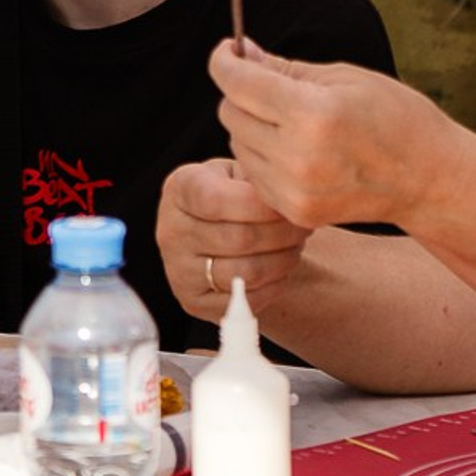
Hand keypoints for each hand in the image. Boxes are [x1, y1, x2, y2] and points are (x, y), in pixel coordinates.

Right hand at [158, 156, 309, 319]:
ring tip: (296, 246)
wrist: (220, 229)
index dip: (259, 206)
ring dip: (283, 260)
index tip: (287, 205)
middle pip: (238, 239)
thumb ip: (257, 180)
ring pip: (245, 273)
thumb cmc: (237, 196)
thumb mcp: (240, 174)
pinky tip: (282, 269)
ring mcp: (179, 271)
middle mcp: (171, 231)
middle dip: (282, 234)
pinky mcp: (193, 301)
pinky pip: (244, 301)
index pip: (214, 200)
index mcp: (180, 189)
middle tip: (304, 226)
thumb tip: (288, 196)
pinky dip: (274, 286)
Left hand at [210, 40, 445, 230]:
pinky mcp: (296, 212)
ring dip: (252, 126)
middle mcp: (298, 156)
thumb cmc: (395, 116)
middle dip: (242, 92)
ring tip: (290, 121)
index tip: (228, 50)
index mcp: (313, 113)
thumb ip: (284, 68)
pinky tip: (295, 150)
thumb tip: (242, 51)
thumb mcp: (344, 77)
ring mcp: (295, 190)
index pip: (239, 83)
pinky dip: (264, 157)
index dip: (225, 60)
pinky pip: (254, 175)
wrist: (429, 179)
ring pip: (237, 145)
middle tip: (269, 85)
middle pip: (231, 113)